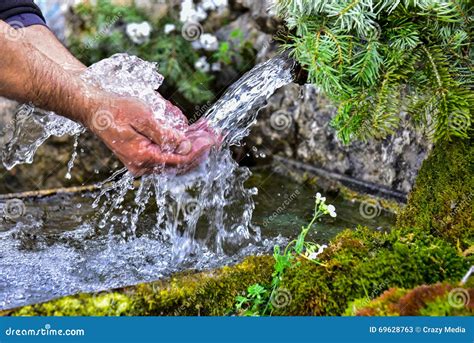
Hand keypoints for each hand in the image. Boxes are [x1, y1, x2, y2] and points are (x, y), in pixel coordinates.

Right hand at [85, 96, 213, 175]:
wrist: (93, 109)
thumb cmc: (115, 109)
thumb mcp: (143, 117)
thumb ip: (165, 134)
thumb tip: (186, 146)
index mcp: (142, 158)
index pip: (179, 160)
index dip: (198, 150)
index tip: (213, 139)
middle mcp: (142, 165)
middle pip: (180, 163)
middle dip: (199, 149)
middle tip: (215, 135)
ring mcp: (142, 162)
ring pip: (175, 159)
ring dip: (192, 146)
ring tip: (206, 132)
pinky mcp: (142, 156)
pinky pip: (166, 154)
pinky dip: (180, 145)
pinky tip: (190, 132)